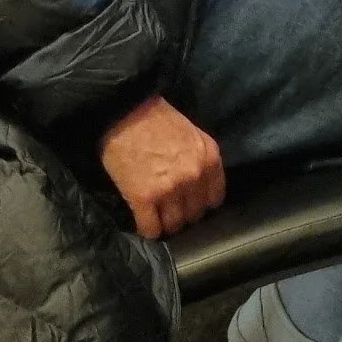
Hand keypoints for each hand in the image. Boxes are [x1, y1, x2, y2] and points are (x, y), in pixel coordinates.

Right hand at [99, 95, 225, 237]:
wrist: (126, 112)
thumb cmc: (158, 121)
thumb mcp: (194, 136)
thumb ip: (202, 162)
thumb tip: (201, 189)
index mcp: (210, 159)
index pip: (215, 199)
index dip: (200, 203)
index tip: (189, 202)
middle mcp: (194, 176)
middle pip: (195, 214)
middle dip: (183, 214)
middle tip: (170, 209)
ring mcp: (170, 189)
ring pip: (174, 225)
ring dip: (165, 224)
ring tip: (157, 217)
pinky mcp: (144, 198)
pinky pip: (151, 229)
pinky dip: (147, 230)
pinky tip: (143, 222)